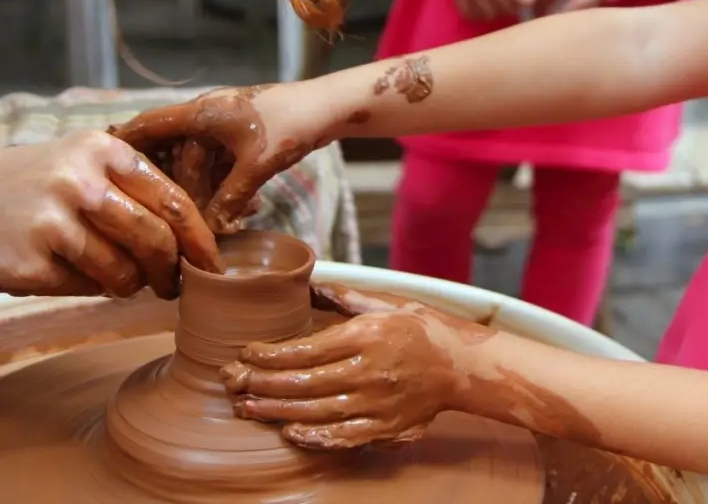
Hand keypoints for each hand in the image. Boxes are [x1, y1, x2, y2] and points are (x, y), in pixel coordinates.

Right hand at [0, 131, 220, 298]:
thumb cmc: (41, 183)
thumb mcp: (86, 163)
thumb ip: (136, 187)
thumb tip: (192, 237)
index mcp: (104, 152)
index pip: (173, 201)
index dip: (199, 238)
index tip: (212, 263)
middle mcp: (80, 182)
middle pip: (155, 240)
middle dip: (170, 270)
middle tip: (170, 285)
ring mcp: (53, 223)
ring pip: (123, 271)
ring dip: (129, 283)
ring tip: (118, 278)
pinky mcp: (31, 263)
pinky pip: (86, 288)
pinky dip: (90, 288)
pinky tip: (73, 272)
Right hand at [109, 84, 313, 233]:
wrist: (331, 108)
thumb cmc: (292, 125)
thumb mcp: (258, 164)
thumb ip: (230, 197)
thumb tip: (208, 230)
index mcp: (202, 111)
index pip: (151, 125)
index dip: (127, 144)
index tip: (106, 166)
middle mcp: (208, 115)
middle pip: (176, 151)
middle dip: (175, 184)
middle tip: (167, 215)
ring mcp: (225, 126)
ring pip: (199, 161)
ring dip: (203, 189)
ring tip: (206, 221)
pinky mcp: (243, 137)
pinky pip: (221, 163)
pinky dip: (224, 185)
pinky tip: (235, 211)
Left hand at [221, 284, 494, 449]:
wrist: (461, 366)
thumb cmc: (422, 330)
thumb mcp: (386, 304)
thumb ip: (345, 298)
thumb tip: (309, 283)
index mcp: (367, 337)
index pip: (307, 349)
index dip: (271, 354)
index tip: (247, 352)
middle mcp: (370, 372)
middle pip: (304, 383)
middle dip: (263, 384)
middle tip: (234, 382)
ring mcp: (377, 404)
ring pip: (316, 412)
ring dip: (276, 411)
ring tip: (248, 407)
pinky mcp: (385, 427)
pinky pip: (342, 437)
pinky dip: (313, 436)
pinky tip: (290, 430)